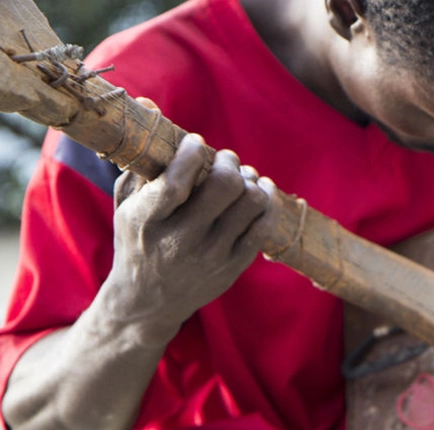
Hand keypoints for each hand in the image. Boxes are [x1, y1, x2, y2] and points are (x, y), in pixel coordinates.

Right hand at [99, 132, 278, 343]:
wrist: (148, 301)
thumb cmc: (137, 240)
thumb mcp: (127, 204)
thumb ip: (141, 158)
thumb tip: (150, 105)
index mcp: (146, 222)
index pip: (176, 182)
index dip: (193, 153)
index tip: (197, 142)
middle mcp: (180, 241)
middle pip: (224, 186)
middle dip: (229, 162)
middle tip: (226, 158)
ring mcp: (211, 256)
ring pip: (250, 203)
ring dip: (251, 180)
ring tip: (244, 175)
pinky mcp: (233, 267)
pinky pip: (264, 226)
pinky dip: (267, 201)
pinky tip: (260, 191)